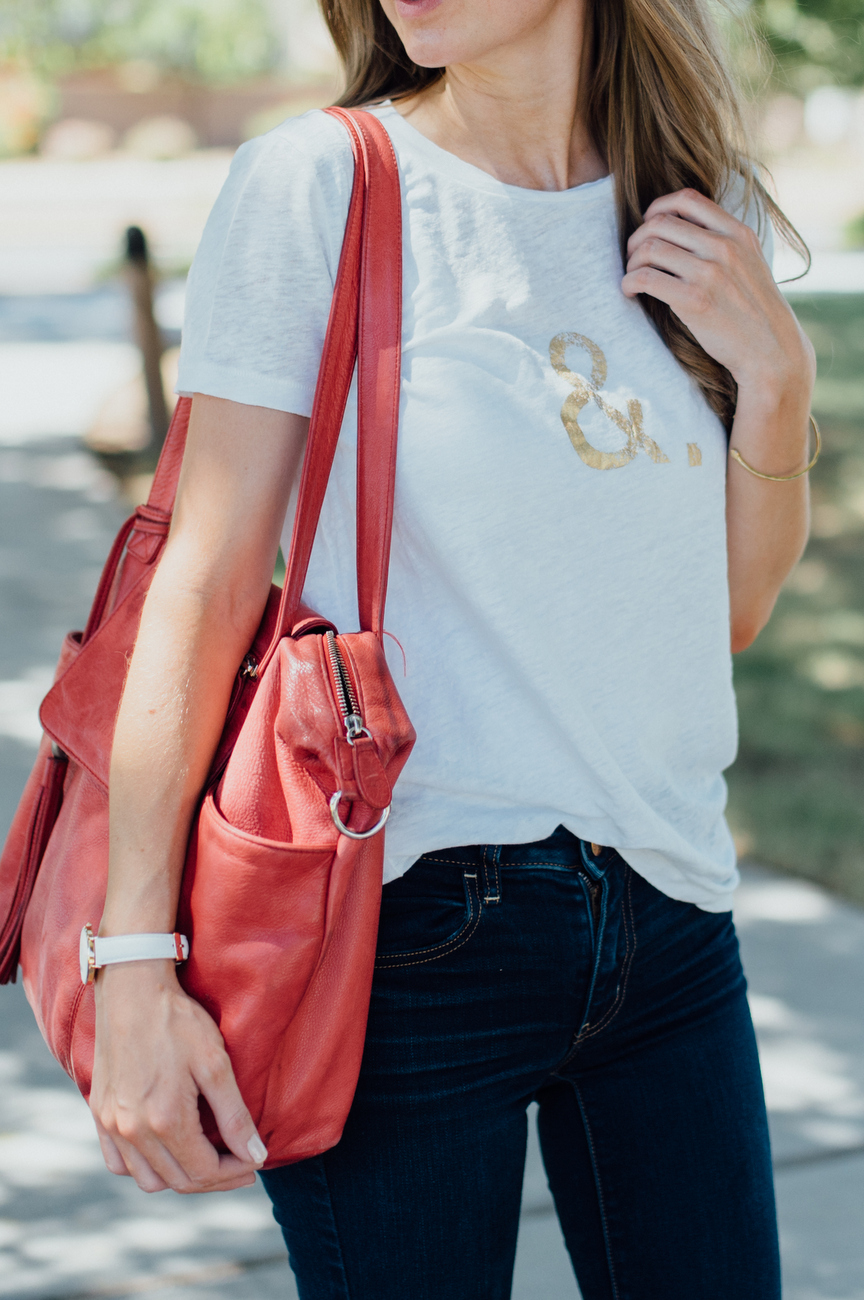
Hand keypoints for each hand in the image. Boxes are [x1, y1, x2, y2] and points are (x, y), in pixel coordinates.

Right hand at [90, 961, 266, 1193]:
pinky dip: (144, 1167)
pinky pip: (118, 1162)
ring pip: (147, 1179)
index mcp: (165, 1120)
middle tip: (242, 1161)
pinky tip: (167, 1149)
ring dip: (180, 1176)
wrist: (130, 990)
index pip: (205, 1172)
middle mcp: (132, 1130)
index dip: (235, 1172)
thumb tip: (256, 1155)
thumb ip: (235, 1116)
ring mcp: (111, 1124)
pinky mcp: (99, 1113)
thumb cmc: (177, 1021)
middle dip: (216, 1177)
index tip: (255, 1161)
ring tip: (207, 1157)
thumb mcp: (215, 1063)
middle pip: (179, 1180)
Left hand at [621, 189, 814, 400]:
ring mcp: (710, 273)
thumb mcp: (750, 262)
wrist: (771, 350)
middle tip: (632, 256)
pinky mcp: (694, 300)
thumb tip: (683, 230)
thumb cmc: (754, 311)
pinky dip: (629, 282)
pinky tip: (629, 291)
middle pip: (661, 222)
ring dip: (631, 261)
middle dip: (638, 237)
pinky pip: (647, 278)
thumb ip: (724, 243)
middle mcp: (724, 247)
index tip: (648, 224)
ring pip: (650, 248)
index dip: (658, 207)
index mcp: (738, 232)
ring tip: (631, 275)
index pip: (687, 199)